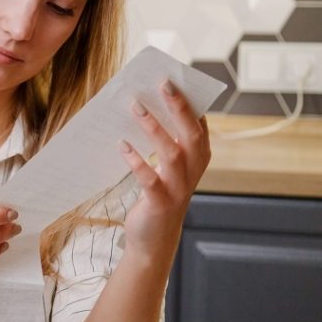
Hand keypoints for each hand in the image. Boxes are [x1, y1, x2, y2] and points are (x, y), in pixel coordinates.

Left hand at [118, 80, 211, 256]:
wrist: (153, 242)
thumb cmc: (158, 197)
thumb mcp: (167, 169)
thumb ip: (165, 143)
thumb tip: (143, 107)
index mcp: (198, 160)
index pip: (200, 125)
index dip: (191, 102)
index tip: (177, 79)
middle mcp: (193, 172)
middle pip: (191, 134)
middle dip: (179, 107)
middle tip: (163, 84)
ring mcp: (178, 189)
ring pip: (172, 153)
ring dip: (154, 127)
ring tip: (135, 106)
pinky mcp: (160, 203)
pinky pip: (149, 179)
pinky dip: (136, 161)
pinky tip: (121, 145)